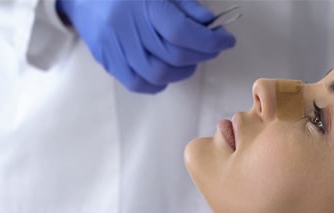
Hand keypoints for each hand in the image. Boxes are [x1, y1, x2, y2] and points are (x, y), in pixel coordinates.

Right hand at [56, 0, 235, 92]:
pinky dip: (159, 81)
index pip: (182, 32)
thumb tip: (209, 25)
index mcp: (142, 5)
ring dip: (183, 71)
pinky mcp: (108, 61)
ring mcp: (115, 48)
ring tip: (189, 59)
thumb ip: (186, 6)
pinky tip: (167, 70)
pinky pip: (139, 83)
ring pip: (158, 74)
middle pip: (173, 55)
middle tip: (210, 48)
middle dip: (200, 54)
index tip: (226, 41)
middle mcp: (126, 28)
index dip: (209, 40)